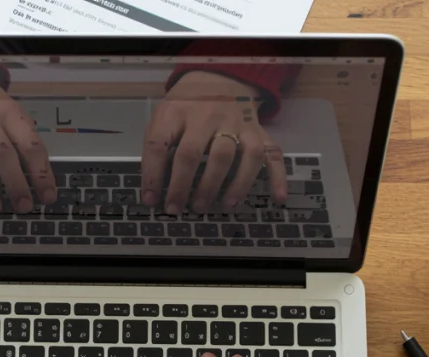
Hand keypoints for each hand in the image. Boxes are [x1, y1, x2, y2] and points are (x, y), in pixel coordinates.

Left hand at [142, 71, 287, 213]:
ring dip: (230, 185)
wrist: (220, 77)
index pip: (159, 143)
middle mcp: (207, 116)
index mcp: (176, 112)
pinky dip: (277, 176)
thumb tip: (152, 193)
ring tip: (220, 206)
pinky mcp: (258, 131)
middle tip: (179, 208)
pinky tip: (277, 197)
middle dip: (184, 186)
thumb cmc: (187, 107)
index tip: (151, 200)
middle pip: (194, 153)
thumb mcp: (164, 117)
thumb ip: (157, 148)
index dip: (152, 175)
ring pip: (237, 155)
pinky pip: (272, 153)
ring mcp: (237, 123)